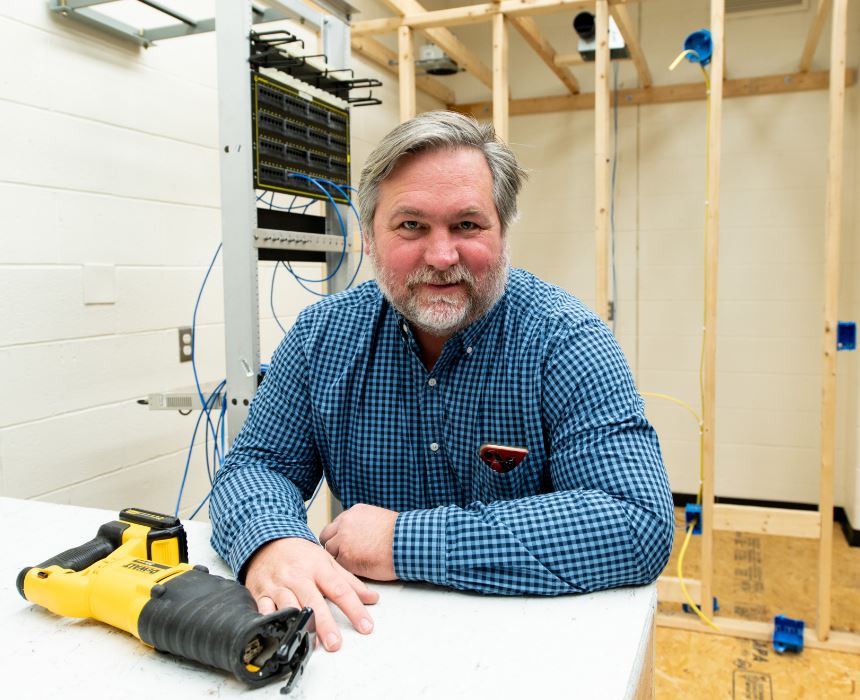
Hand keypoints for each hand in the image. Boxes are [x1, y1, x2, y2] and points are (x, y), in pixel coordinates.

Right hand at [245, 537, 378, 651]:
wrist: (268, 541)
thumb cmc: (300, 553)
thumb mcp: (328, 562)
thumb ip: (350, 582)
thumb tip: (372, 598)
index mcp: (318, 568)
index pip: (340, 590)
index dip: (354, 609)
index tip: (365, 626)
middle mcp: (299, 577)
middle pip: (313, 601)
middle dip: (324, 623)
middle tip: (335, 643)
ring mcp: (279, 585)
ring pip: (289, 606)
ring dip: (298, 624)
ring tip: (309, 643)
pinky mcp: (262, 593)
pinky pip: (264, 609)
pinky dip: (270, 621)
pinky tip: (277, 633)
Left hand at [319, 504, 397, 580]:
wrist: (408, 542)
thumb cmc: (400, 534)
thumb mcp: (378, 518)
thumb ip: (362, 524)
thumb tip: (359, 535)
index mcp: (354, 513)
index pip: (335, 525)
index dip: (338, 536)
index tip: (343, 544)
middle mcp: (345, 524)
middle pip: (326, 537)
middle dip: (333, 546)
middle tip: (343, 555)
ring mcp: (344, 540)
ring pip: (330, 552)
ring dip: (339, 559)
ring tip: (353, 564)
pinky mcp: (346, 558)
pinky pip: (338, 566)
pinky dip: (345, 570)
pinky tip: (358, 569)